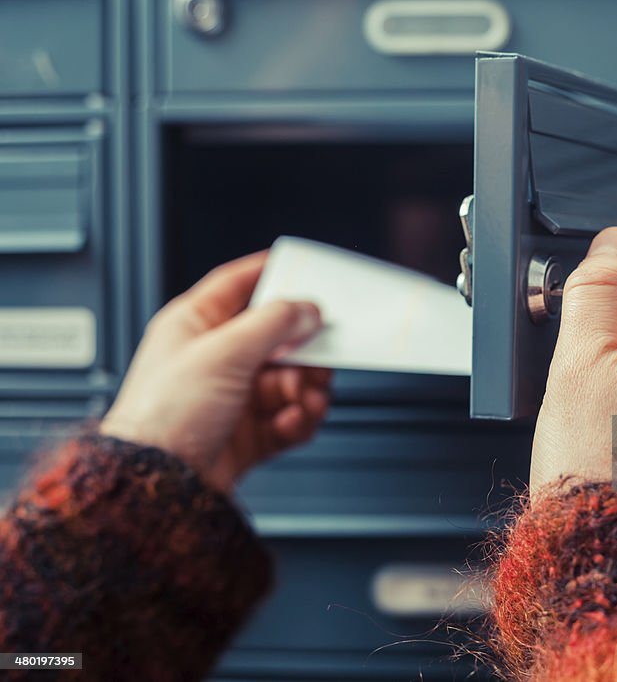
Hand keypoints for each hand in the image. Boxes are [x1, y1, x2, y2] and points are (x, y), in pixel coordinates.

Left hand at [101, 252, 332, 493]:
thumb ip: (273, 324)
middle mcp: (214, 360)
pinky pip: (289, 418)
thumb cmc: (164, 416)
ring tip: (308, 397)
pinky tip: (297, 420)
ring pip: (289, 381)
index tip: (302, 268)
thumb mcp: (224, 352)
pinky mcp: (247, 434)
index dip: (269, 273)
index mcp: (194, 327)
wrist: (159, 485)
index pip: (237, 286)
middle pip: (276, 339)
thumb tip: (306, 309)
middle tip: (321, 355)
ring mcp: (232, 399)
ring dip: (307, 388)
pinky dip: (300, 419)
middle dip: (304, 351)